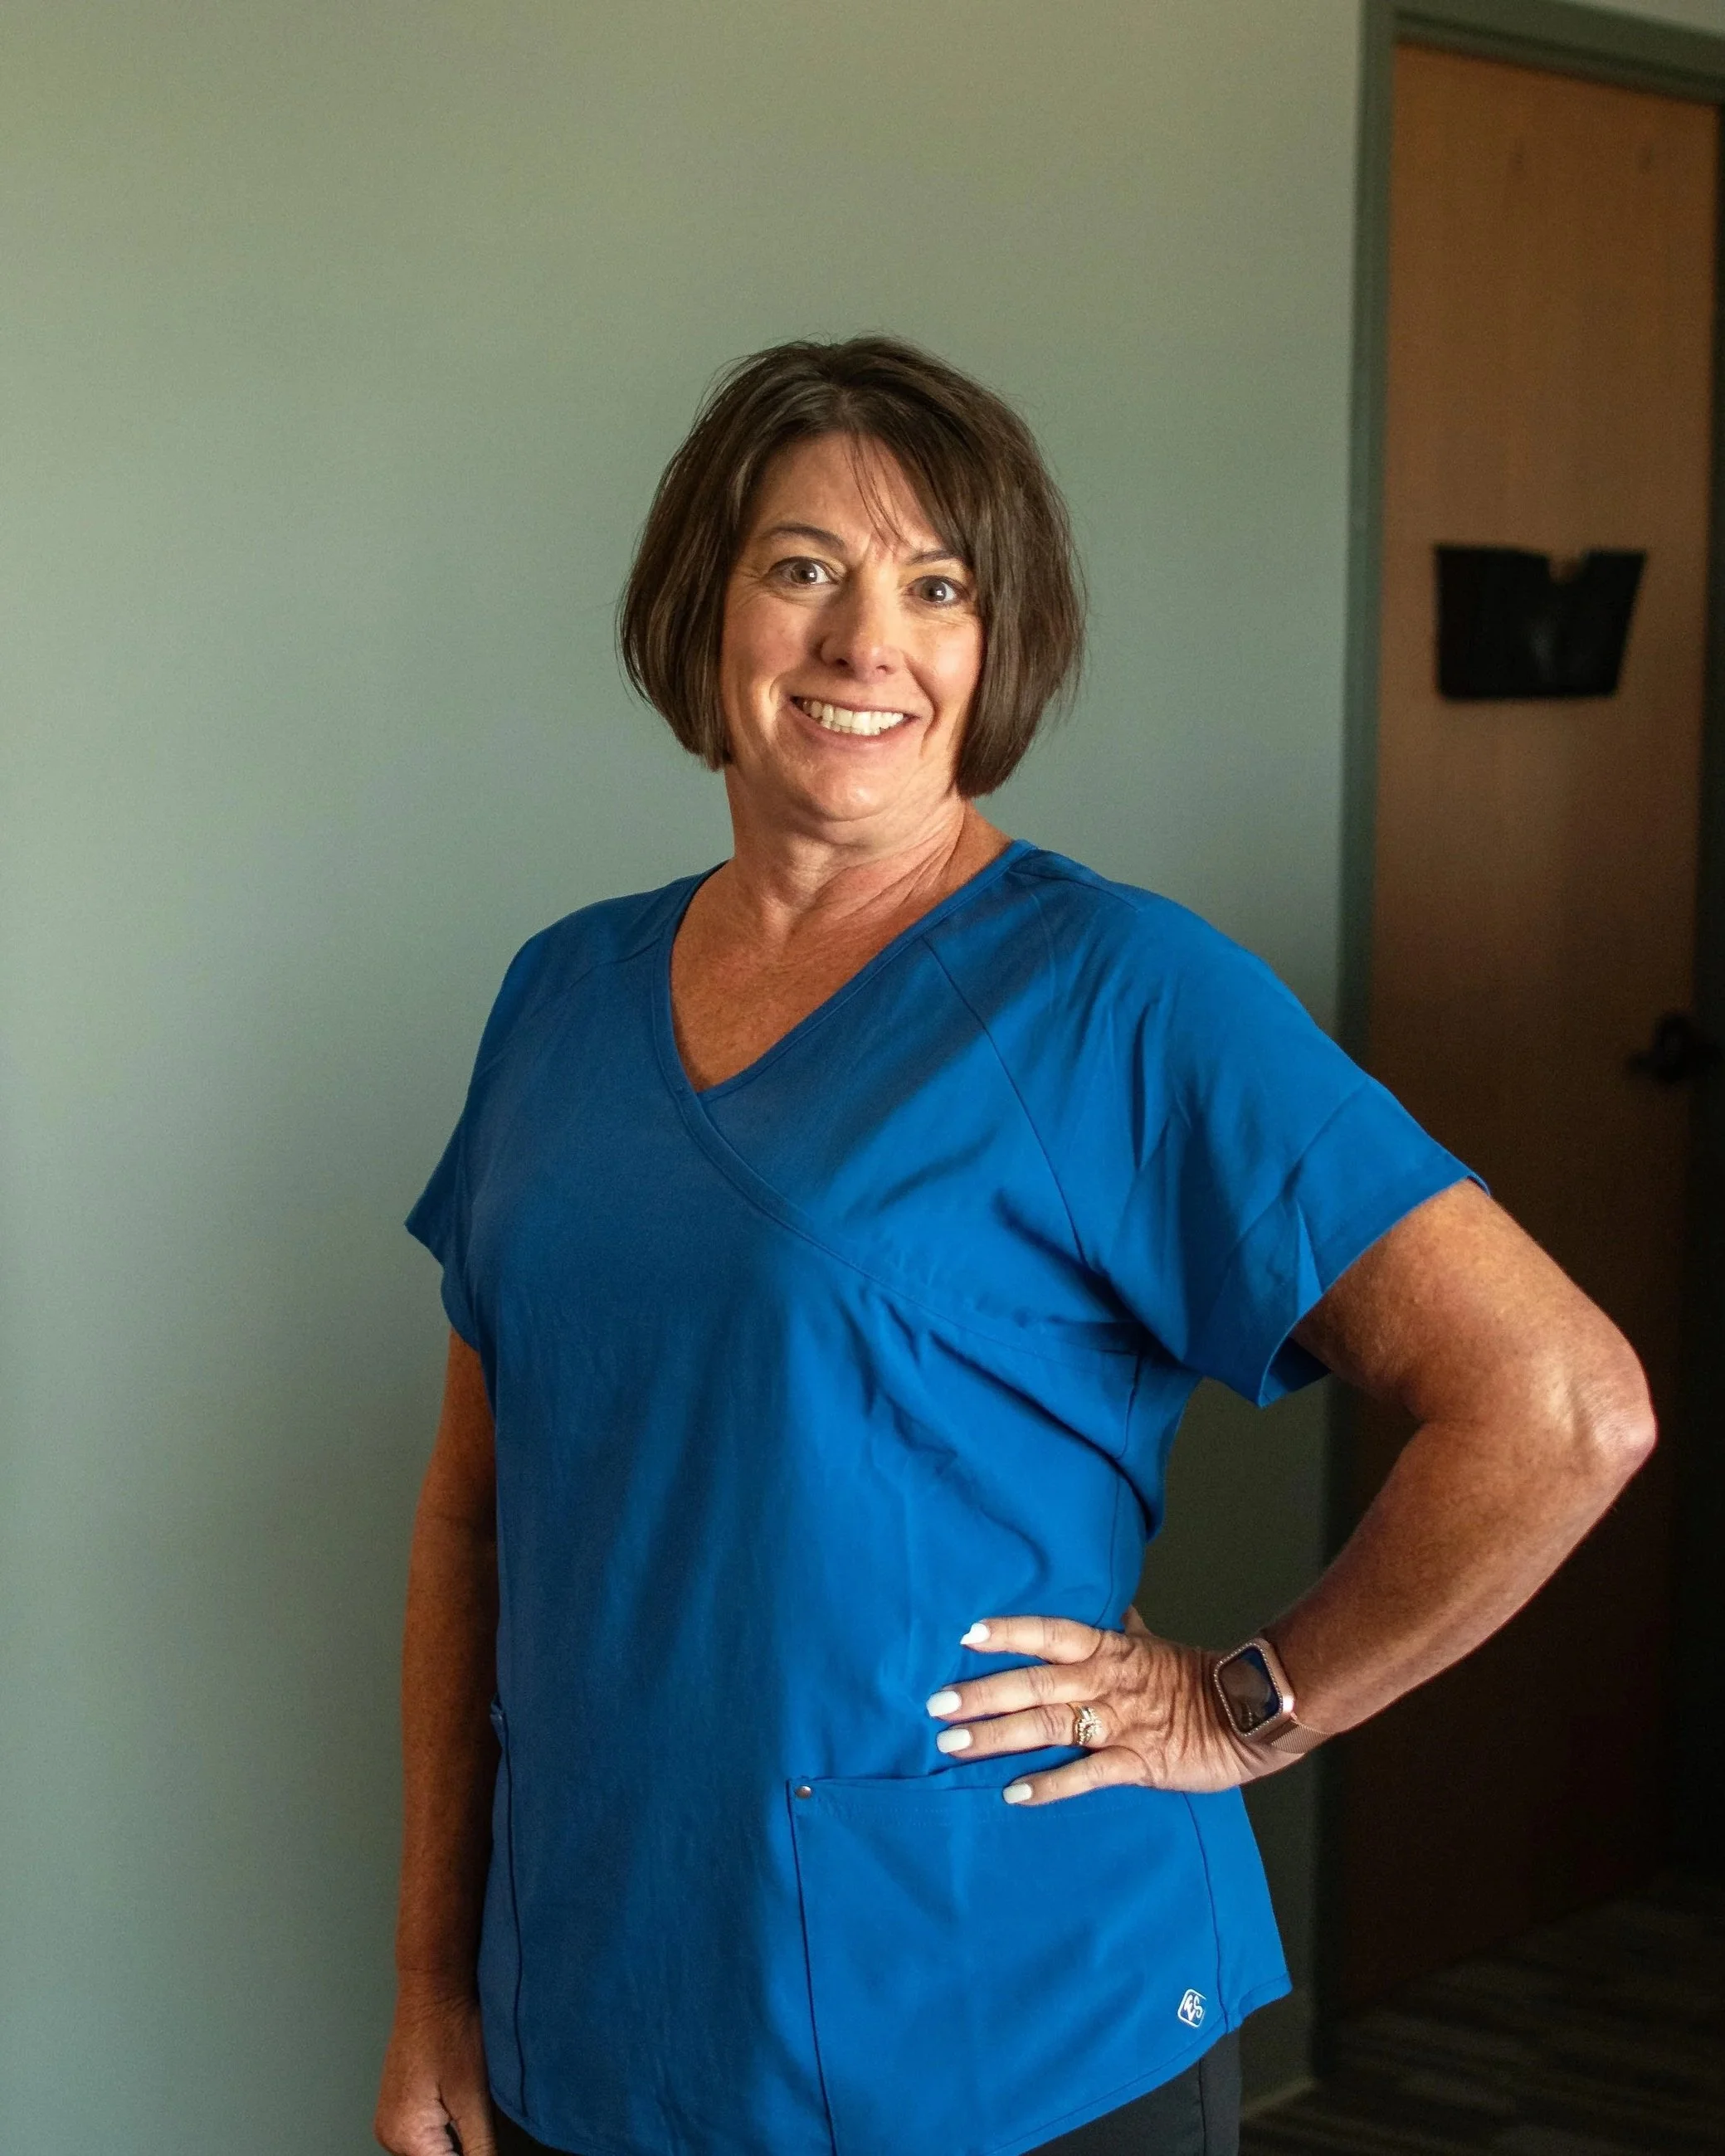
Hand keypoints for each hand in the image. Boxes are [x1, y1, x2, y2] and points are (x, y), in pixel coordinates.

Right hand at [374, 1985, 496, 2155]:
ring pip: (429, 2154)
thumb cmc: (451, 2029)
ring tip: (472, 2117)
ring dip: (453, 2148)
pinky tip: (462, 2114)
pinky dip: (444, 2135)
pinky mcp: (399, 2108)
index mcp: (406, 2136)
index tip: (486, 2147)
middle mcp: (390, 2134)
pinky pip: (422, 2138)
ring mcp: (391, 2121)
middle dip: (460, 2154)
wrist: (434, 1988)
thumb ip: (480, 2150)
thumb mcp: (475, 2098)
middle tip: (478, 2123)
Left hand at [926, 1607, 1281, 1803]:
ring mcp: (1120, 1722)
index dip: (1010, 1632)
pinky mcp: (1137, 1762)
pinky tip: (1014, 1794)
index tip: (966, 1634)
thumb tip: (1111, 1602)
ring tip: (954, 1745)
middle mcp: (1106, 1682)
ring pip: (1048, 1726)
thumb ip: (1124, 1628)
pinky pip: (1086, 1774)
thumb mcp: (1154, 1645)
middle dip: (982, 1694)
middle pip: (1034, 1683)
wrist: (1249, 1713)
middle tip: (936, 1705)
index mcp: (1109, 1649)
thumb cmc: (1196, 1679)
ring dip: (998, 1737)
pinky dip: (1050, 1785)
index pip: (1051, 1633)